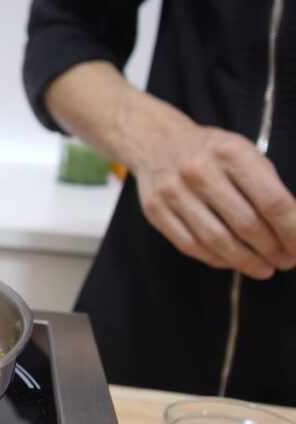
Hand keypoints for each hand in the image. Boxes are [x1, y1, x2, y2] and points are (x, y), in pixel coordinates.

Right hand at [134, 126, 295, 278]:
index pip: (272, 201)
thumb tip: (291, 227)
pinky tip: (232, 261)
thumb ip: (266, 185)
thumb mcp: (245, 152)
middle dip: (272, 249)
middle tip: (286, 260)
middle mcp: (200, 171)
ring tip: (263, 268)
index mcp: (231, 152)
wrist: (157, 141)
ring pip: (217, 240)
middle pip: (246, 224)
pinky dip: (216, 259)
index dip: (292, 230)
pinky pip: (190, 245)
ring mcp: (174, 192)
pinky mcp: (155, 210)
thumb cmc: (210, 151)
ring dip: (246, 261)